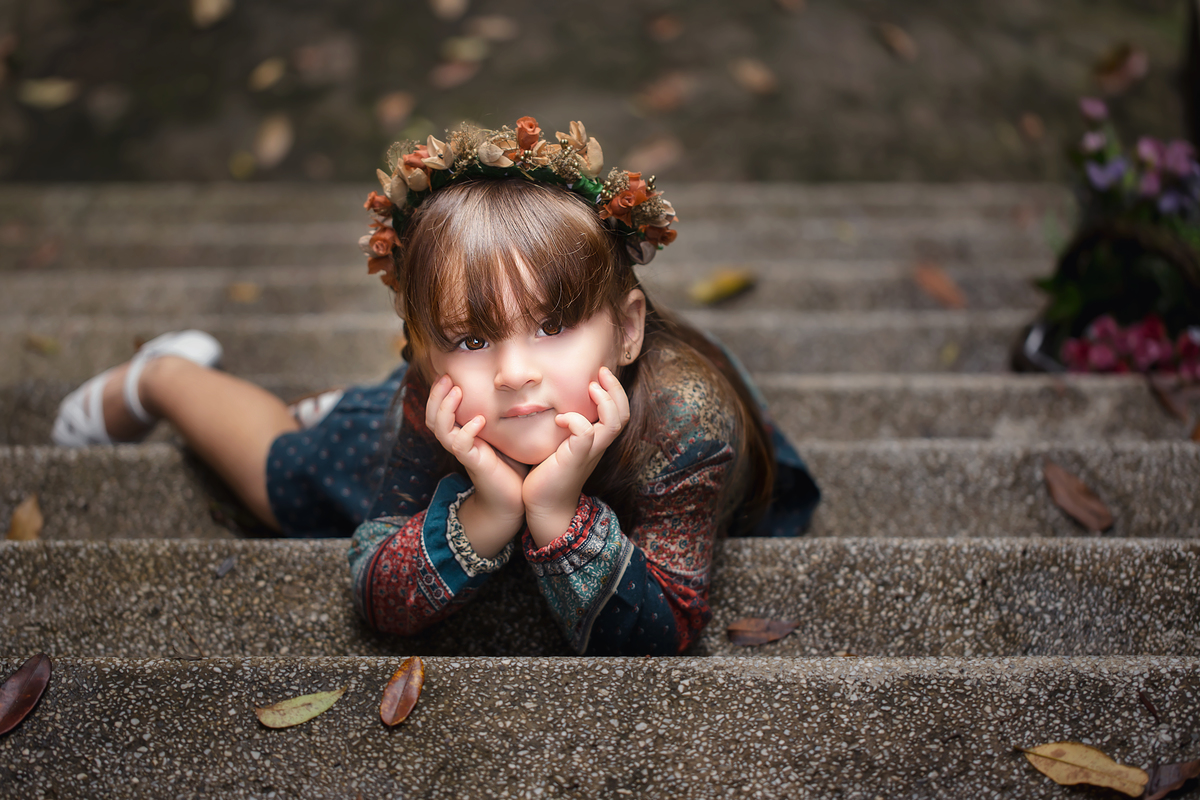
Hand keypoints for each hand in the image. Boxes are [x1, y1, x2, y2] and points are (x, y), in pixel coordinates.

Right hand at [426, 375, 526, 554]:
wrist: (513, 498)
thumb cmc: (511, 465)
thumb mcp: (505, 433)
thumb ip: (502, 414)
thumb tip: (514, 388)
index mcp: (461, 433)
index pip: (439, 409)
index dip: (439, 392)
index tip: (448, 373)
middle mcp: (457, 441)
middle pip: (431, 417)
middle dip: (436, 395)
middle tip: (446, 377)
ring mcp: (463, 452)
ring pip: (440, 429)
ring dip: (446, 408)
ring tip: (458, 391)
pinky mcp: (473, 463)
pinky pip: (460, 445)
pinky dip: (467, 431)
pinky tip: (479, 420)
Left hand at [522, 367, 629, 547]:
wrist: (544, 506)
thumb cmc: (548, 475)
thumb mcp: (559, 444)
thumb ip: (563, 427)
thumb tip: (552, 403)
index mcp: (596, 441)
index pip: (619, 413)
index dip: (615, 392)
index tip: (600, 374)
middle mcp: (598, 446)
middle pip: (623, 415)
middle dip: (616, 390)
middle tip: (602, 372)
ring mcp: (589, 452)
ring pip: (613, 423)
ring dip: (605, 401)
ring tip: (591, 387)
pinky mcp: (575, 458)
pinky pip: (585, 434)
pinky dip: (575, 420)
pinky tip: (559, 419)